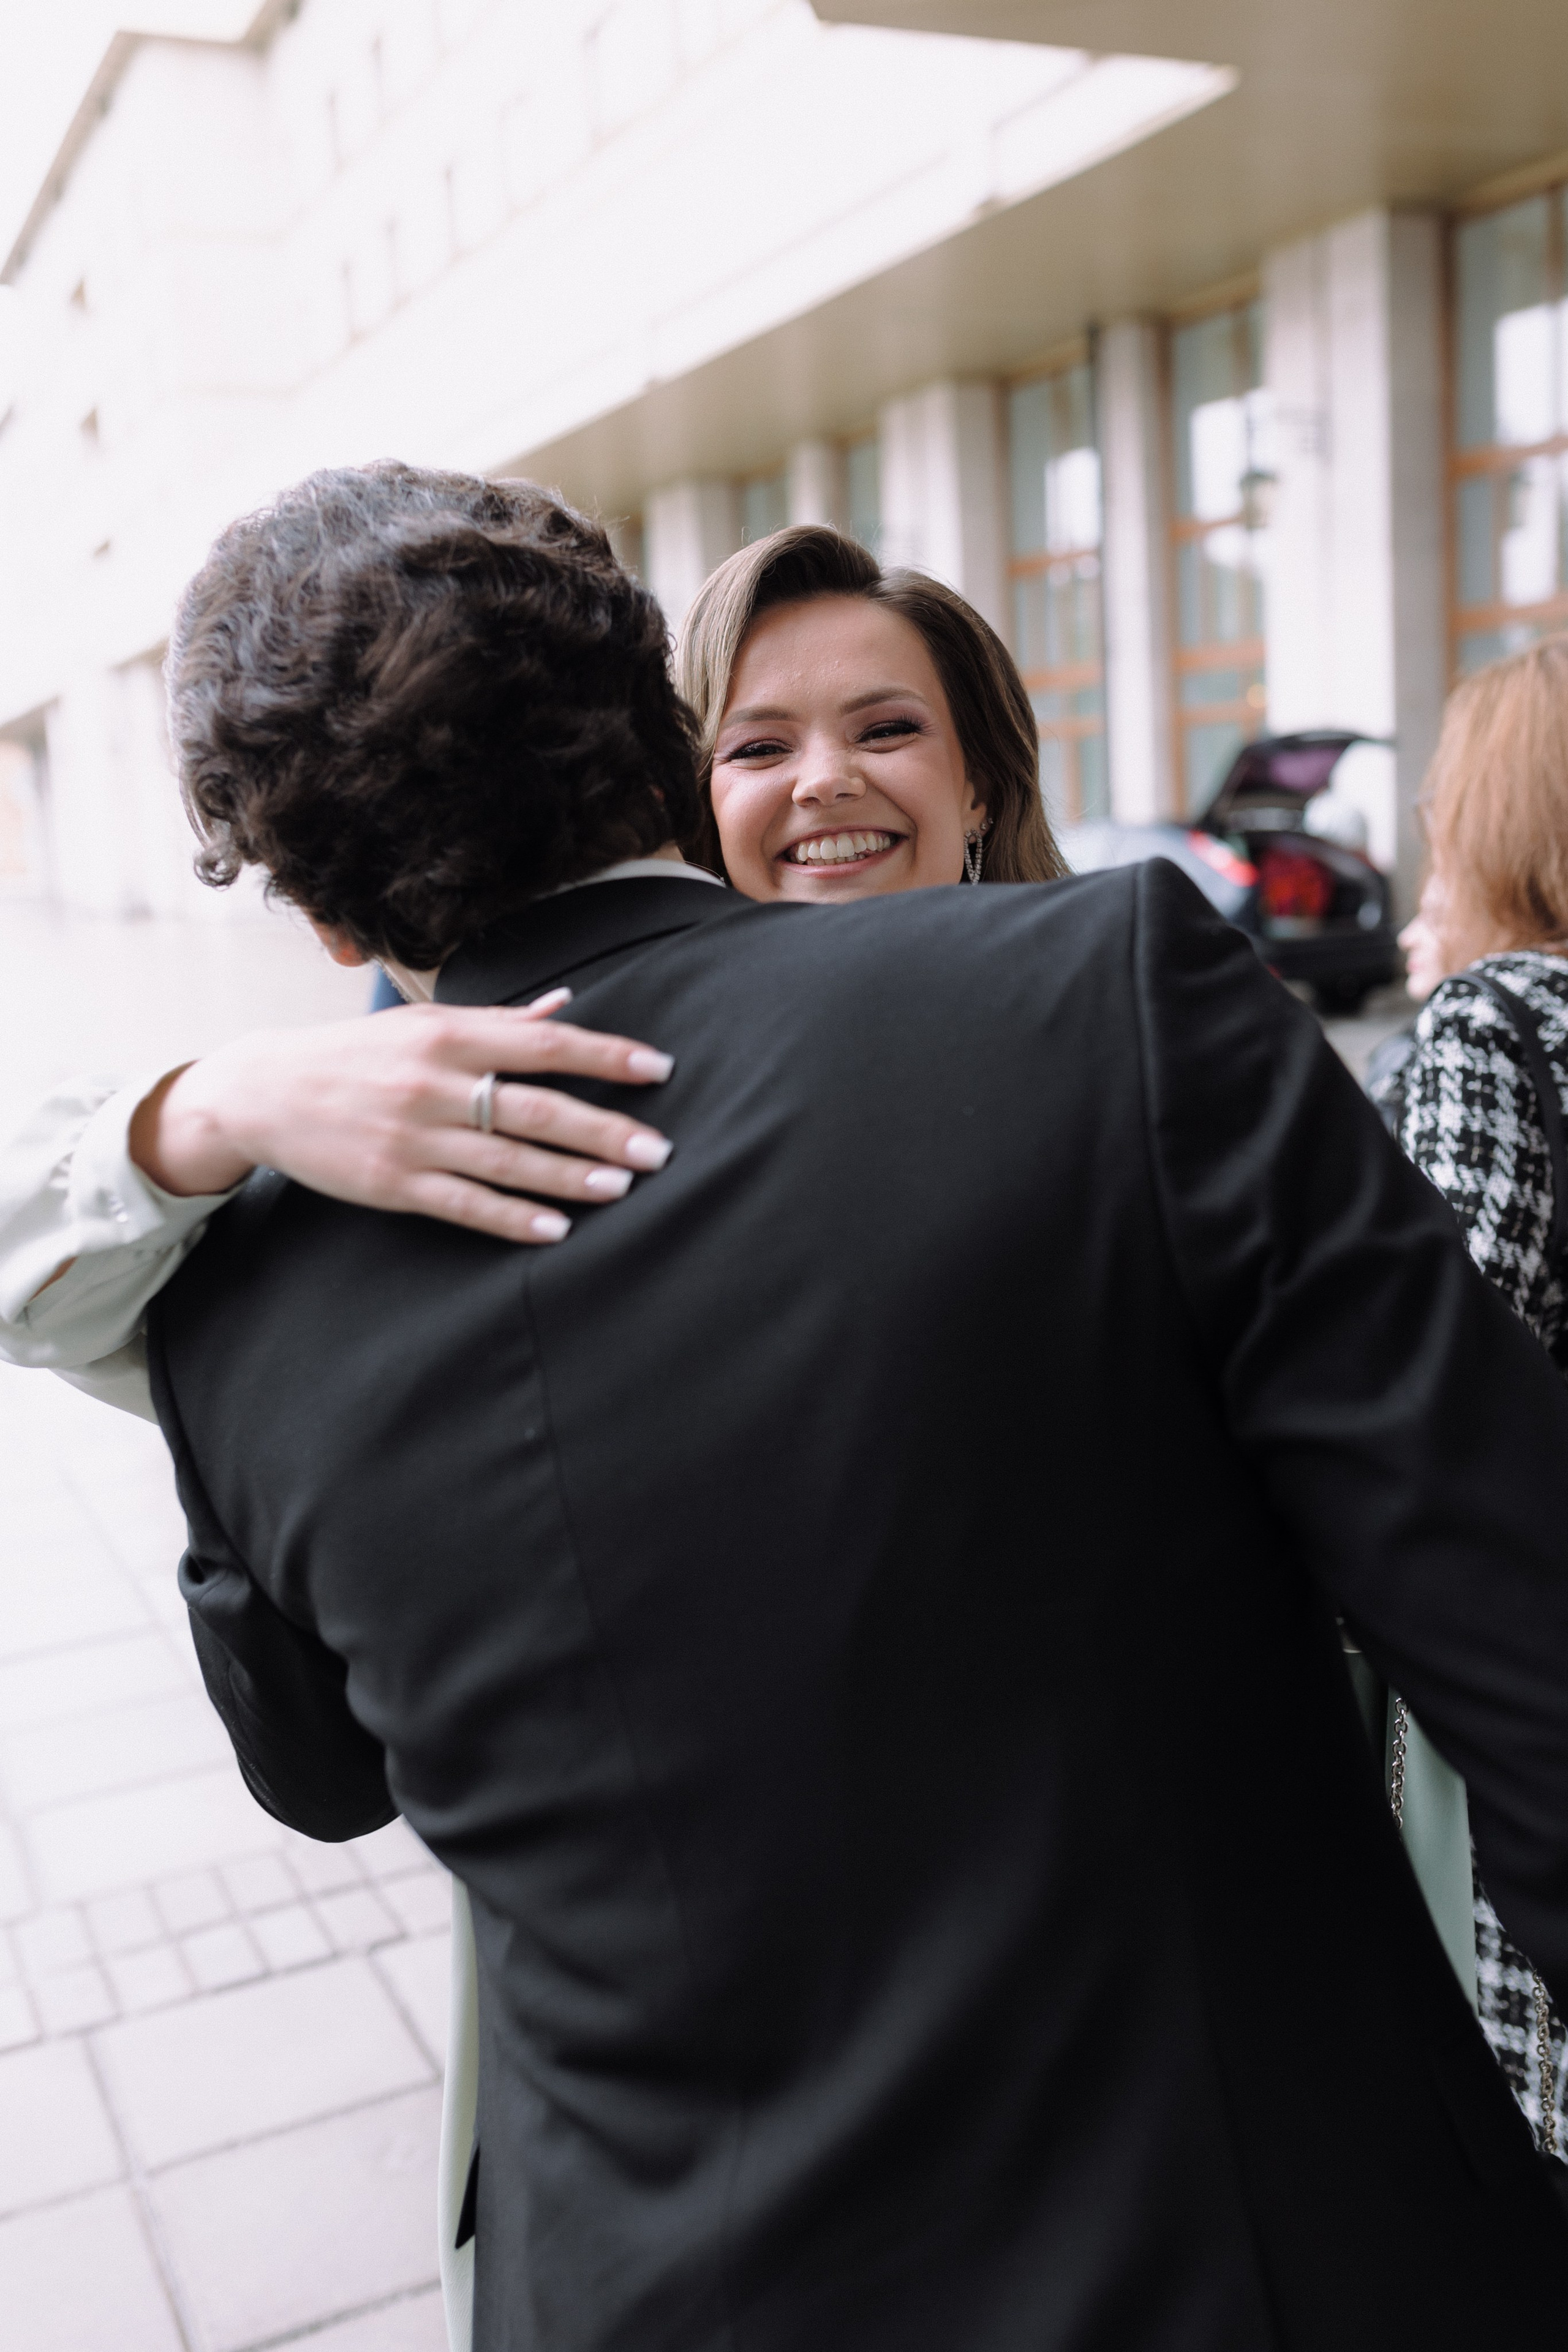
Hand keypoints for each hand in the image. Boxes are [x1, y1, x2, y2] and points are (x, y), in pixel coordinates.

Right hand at [128, 989, 674, 1243]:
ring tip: (622, 1188)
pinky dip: (512, 1218)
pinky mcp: (392, 1182)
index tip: (658, 1068)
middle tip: (660, 1150)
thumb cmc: (358, 1054)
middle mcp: (434, 1082)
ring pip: (506, 1160)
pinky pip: (464, 1204)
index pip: (543, 1042)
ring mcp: (412, 1135)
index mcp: (449, 1033)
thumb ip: (499, 1022)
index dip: (605, 1055)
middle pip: (535, 1107)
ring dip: (569, 1176)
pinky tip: (555, 1229)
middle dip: (603, 1129)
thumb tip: (566, 1004)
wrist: (266, 1090)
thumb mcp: (422, 1024)